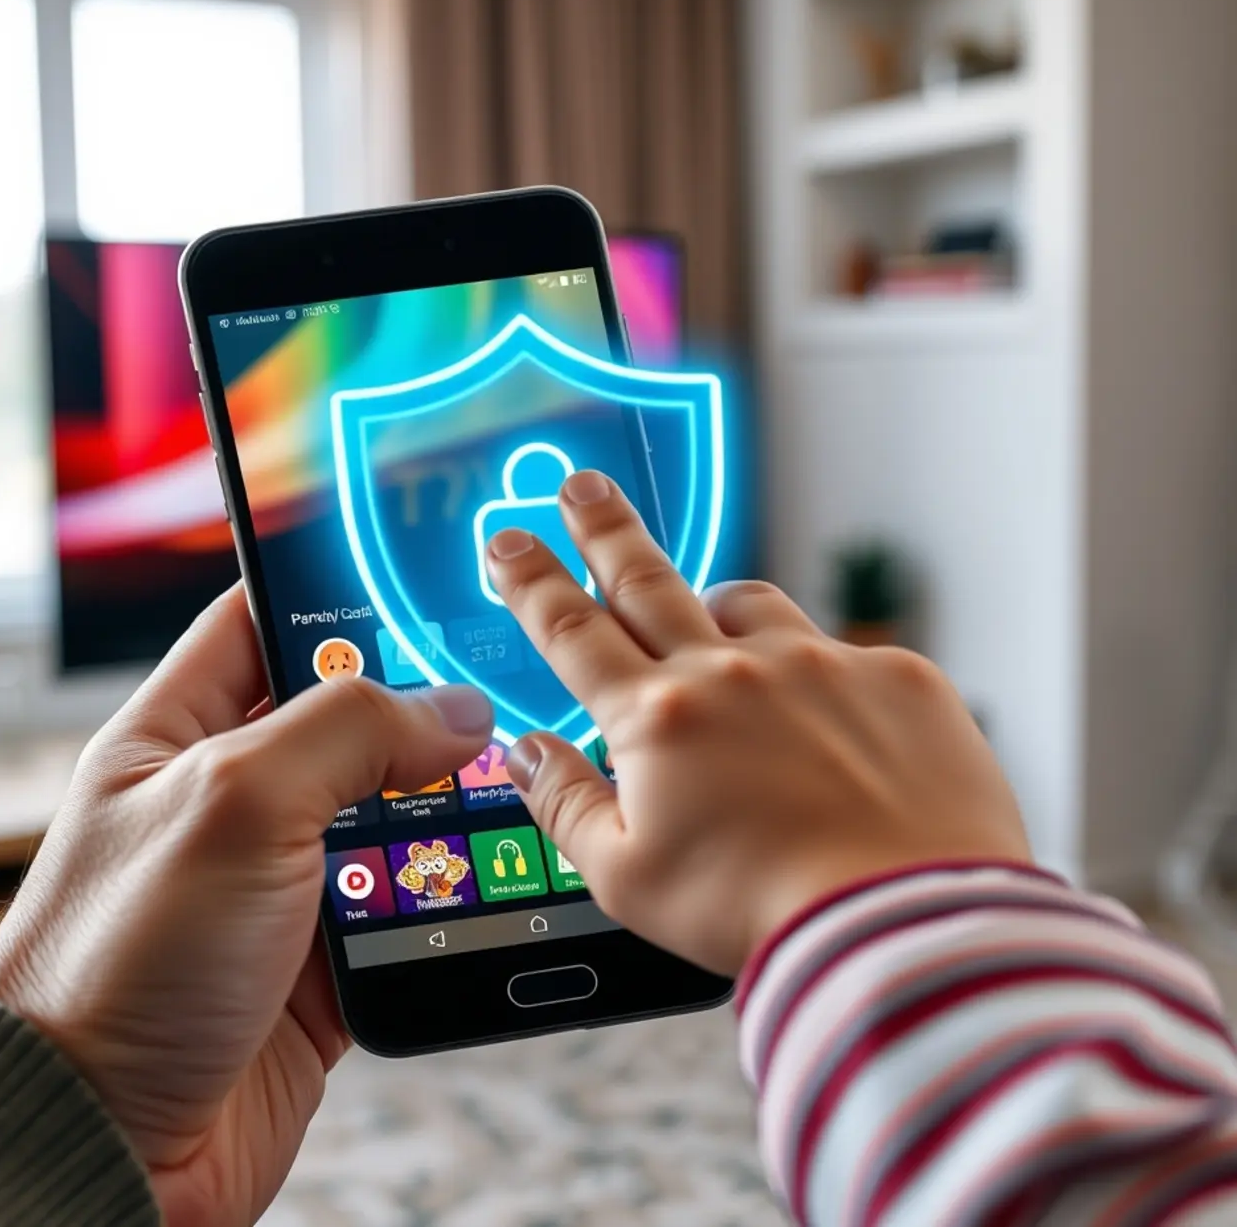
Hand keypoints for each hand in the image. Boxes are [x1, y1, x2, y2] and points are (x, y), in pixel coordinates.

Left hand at [0, 586, 492, 1226]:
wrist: (111, 1145)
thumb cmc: (121, 964)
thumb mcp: (234, 802)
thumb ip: (349, 729)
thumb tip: (455, 709)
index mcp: (178, 733)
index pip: (262, 619)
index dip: (334, 592)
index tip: (416, 575)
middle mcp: (232, 797)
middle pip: (347, 717)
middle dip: (419, 706)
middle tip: (495, 683)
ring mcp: (280, 876)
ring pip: (391, 809)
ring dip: (444, 807)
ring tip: (506, 786)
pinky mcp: (325, 955)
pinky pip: (408, 899)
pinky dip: (448, 891)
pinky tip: (487, 876)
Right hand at [485, 471, 1029, 976]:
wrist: (902, 926)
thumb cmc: (760, 912)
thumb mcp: (628, 878)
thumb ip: (565, 804)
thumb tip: (524, 751)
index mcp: (659, 719)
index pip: (574, 631)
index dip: (532, 582)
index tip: (509, 541)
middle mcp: (733, 671)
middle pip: (649, 579)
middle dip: (605, 529)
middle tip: (582, 487)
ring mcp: (819, 664)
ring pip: (749, 605)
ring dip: (718, 608)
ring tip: (716, 629)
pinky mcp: (895, 676)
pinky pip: (839, 653)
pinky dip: (816, 676)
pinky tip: (826, 725)